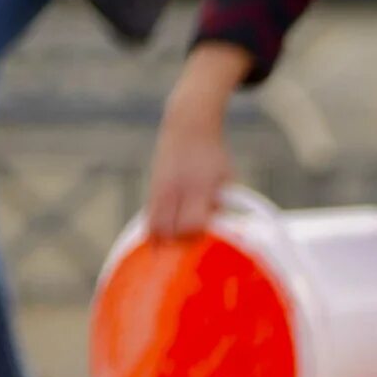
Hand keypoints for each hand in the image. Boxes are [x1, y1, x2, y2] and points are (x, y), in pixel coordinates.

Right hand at [145, 103, 238, 238]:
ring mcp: (162, 188)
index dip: (199, 237)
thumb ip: (222, 203)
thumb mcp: (226, 177)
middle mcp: (178, 189)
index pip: (194, 223)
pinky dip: (154, 229)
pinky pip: (150, 215)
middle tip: (189, 248)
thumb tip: (220, 230)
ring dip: (164, 239)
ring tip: (172, 250)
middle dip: (180, 243)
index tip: (206, 243)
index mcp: (200, 187)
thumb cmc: (213, 155)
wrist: (188, 127)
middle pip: (171, 229)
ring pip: (155, 225)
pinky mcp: (153, 187)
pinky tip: (160, 240)